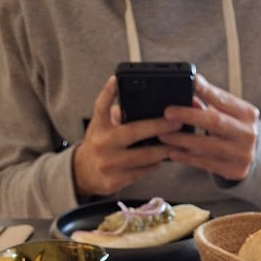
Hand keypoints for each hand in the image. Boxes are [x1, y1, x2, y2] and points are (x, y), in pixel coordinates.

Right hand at [72, 76, 182, 198]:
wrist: (83, 173)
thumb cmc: (99, 145)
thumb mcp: (101, 126)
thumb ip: (116, 115)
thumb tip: (143, 104)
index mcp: (98, 127)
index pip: (101, 106)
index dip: (109, 92)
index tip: (116, 79)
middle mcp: (101, 144)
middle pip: (133, 132)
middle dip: (158, 127)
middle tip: (176, 123)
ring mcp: (108, 164)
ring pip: (142, 157)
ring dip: (163, 150)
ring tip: (177, 144)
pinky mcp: (114, 181)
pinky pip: (140, 173)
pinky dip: (153, 166)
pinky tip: (161, 160)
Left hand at [159, 73, 259, 181]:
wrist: (253, 157)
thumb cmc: (234, 130)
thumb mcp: (228, 114)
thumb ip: (210, 104)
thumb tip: (190, 93)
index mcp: (248, 114)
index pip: (223, 99)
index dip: (206, 91)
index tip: (189, 83)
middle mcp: (248, 134)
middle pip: (214, 121)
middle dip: (189, 116)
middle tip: (168, 113)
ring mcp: (242, 155)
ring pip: (207, 146)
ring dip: (182, 140)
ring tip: (164, 135)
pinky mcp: (234, 171)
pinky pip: (205, 163)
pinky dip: (187, 157)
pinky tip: (173, 153)